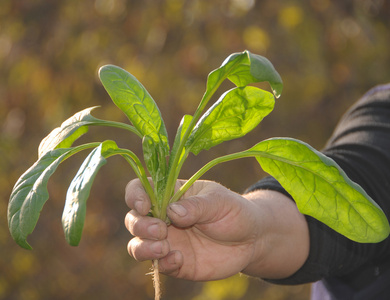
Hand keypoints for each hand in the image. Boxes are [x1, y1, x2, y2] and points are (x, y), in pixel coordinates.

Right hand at [124, 179, 308, 280]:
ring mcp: (167, 241)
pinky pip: (159, 266)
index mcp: (171, 194)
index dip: (135, 196)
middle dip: (140, 225)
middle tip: (161, 230)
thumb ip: (196, 206)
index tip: (144, 206)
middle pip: (133, 220)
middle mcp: (163, 217)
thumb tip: (172, 212)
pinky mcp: (176, 262)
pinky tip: (180, 259)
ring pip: (137, 245)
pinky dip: (163, 264)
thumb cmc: (234, 212)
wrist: (251, 239)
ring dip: (144, 248)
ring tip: (165, 247)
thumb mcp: (219, 201)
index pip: (140, 189)